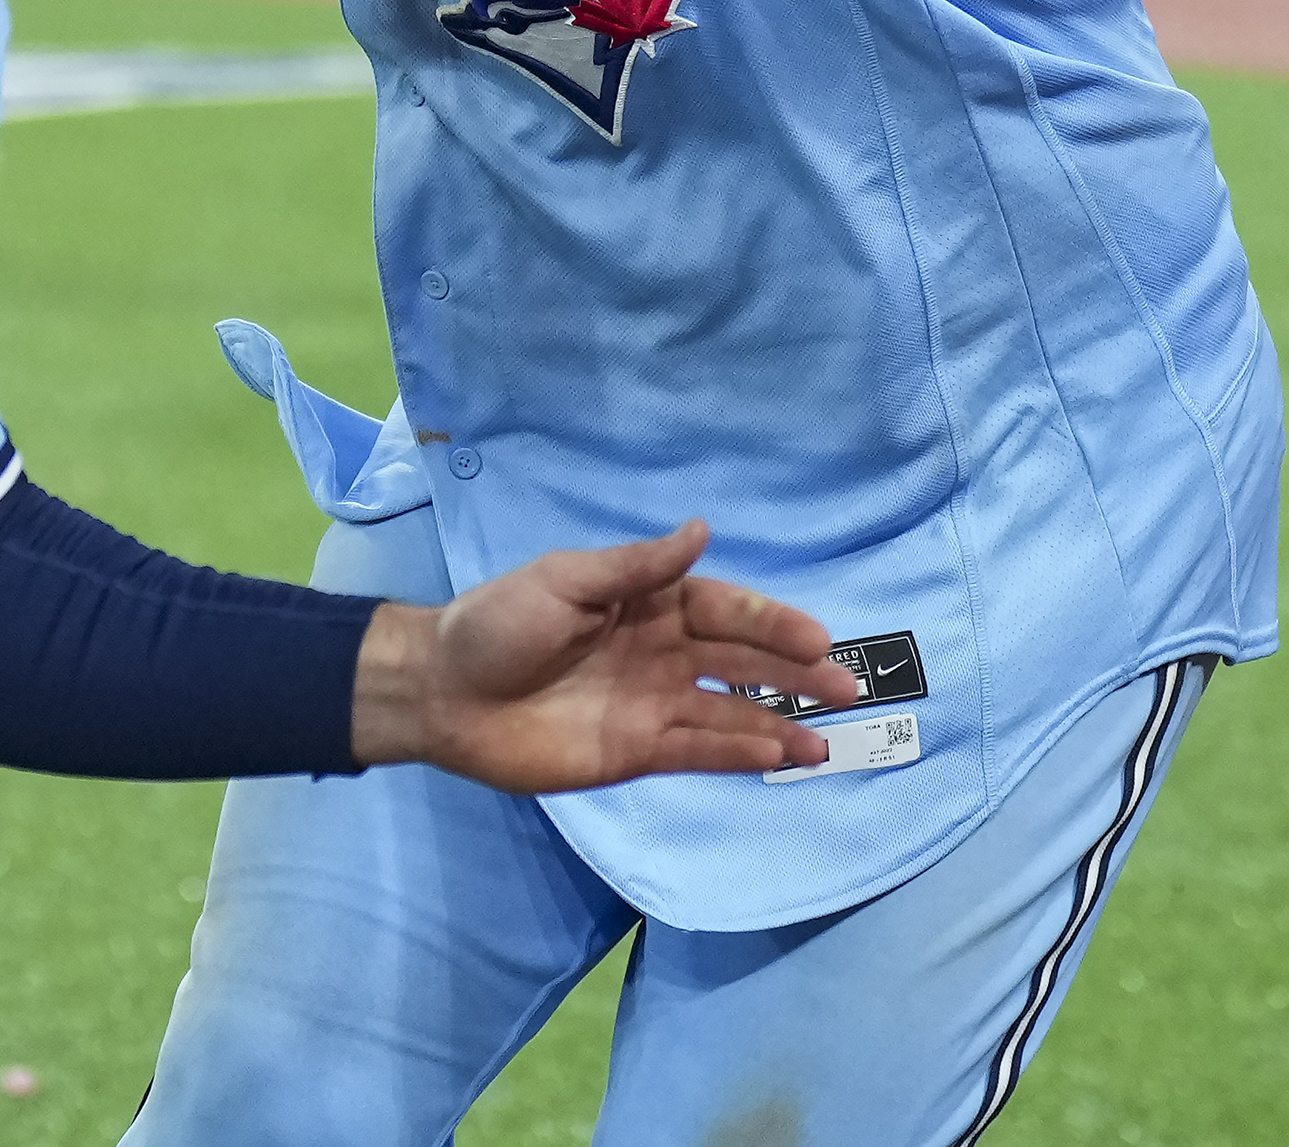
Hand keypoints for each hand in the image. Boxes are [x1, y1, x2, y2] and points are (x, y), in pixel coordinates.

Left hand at [349, 521, 855, 793]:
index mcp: (643, 603)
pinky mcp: (637, 751)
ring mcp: (651, 705)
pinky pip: (701, 751)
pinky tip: (781, 757)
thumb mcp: (563, 582)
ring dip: (778, 724)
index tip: (817, 636)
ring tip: (827, 738)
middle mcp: (657, 653)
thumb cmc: (497, 624)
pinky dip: (741, 754)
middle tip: (845, 687)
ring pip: (731, 713)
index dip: (769, 622)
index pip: (721, 609)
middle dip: (792, 672)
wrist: (444, 692)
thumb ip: (635, 567)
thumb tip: (702, 530)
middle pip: (738, 662)